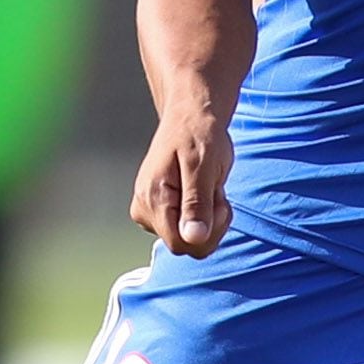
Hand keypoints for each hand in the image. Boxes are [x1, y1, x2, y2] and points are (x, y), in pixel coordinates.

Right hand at [132, 101, 234, 256]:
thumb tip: (193, 238)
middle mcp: (143, 209)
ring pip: (188, 241)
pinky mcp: (157, 213)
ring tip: (209, 188)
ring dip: (209, 219)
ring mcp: (148, 212)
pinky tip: (203, 192)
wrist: (189, 117)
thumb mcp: (203, 166)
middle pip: (185, 245)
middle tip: (216, 192)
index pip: (181, 243)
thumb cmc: (199, 135)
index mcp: (152, 197)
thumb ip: (197, 203)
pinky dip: (202, 217)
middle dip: (210, 224)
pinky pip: (185, 232)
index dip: (208, 230)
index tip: (220, 202)